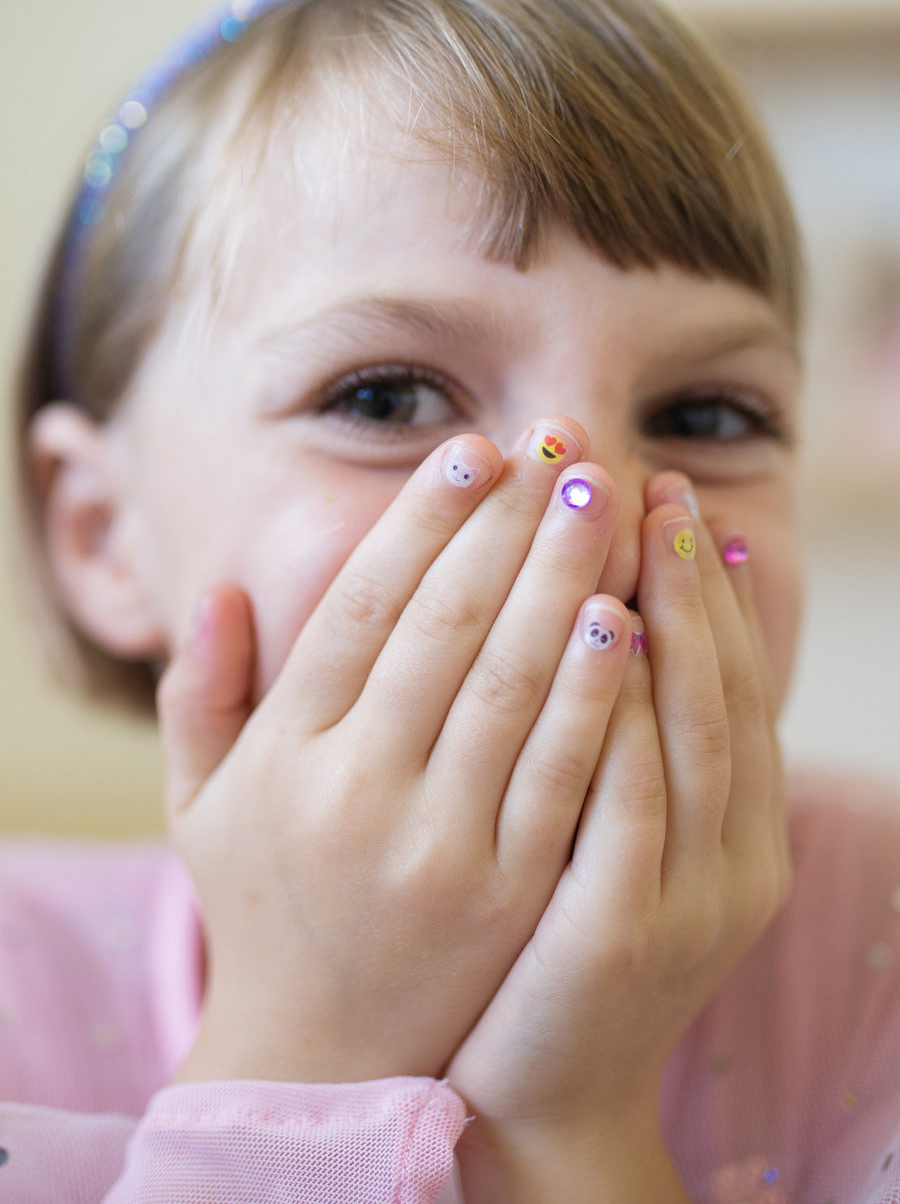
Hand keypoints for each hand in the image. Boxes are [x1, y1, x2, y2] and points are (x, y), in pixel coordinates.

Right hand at [158, 420, 635, 1084]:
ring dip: (564, 580)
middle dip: (511, 525)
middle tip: (563, 446)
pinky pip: (564, 772)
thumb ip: (197, 693)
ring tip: (604, 501)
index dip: (422, 519)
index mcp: (288, 752)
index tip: (475, 450)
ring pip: (513, 685)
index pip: (363, 607)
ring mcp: (438, 844)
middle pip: (449, 627)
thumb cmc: (267, 903)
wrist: (325, 1055)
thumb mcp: (201, 801)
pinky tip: (628, 617)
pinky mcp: (511, 892)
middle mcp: (357, 788)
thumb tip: (219, 589)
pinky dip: (596, 689)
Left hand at [447, 473, 791, 1200]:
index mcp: (734, 827)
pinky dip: (629, 709)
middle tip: (654, 478)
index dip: (707, 584)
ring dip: (671, 613)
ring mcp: (686, 895)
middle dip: (687, 574)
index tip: (674, 494)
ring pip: (691, 726)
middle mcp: (731, 853)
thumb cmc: (557, 939)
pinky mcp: (621, 931)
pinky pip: (632, 798)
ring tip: (635, 518)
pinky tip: (608, 628)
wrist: (541, 1085)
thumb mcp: (615, 839)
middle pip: (719, 685)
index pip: (730, 680)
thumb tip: (616, 616)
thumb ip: (628, 741)